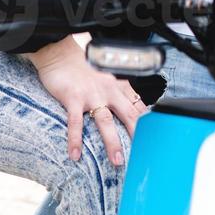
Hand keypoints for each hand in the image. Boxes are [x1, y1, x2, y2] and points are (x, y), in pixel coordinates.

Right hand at [26, 35, 147, 164]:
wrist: (60, 53)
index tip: (153, 139)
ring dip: (112, 142)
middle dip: (137, 135)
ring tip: (118, 160)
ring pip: (105, 121)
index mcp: (118, 85)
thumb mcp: (106, 77)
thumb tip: (132, 108)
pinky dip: (75, 139)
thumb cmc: (83, 67)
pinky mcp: (73, 98)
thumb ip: (118, 91)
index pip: (137, 106)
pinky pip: (75, 122)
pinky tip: (75, 155)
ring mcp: (91, 94)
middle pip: (127, 114)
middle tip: (143, 154)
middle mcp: (108, 90)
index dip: (147, 124)